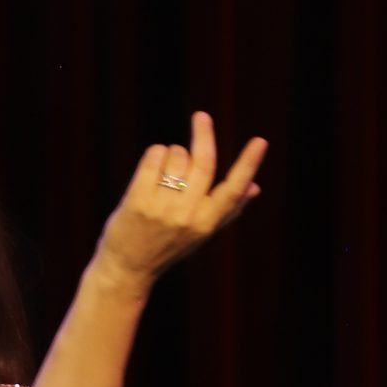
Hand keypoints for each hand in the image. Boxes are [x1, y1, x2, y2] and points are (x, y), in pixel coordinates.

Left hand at [95, 110, 266, 288]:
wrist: (126, 270)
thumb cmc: (166, 246)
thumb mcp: (200, 233)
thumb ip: (227, 210)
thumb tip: (255, 188)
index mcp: (206, 224)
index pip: (233, 190)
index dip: (248, 164)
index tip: (260, 142)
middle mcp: (187, 217)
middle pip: (203, 162)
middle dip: (203, 133)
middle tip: (201, 117)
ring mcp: (162, 209)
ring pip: (177, 155)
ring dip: (172, 154)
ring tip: (164, 173)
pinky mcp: (138, 201)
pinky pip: (154, 157)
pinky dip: (155, 155)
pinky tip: (151, 169)